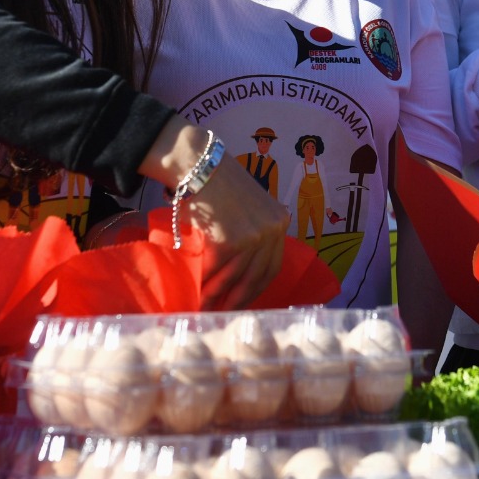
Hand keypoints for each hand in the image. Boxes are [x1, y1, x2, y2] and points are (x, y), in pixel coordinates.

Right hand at [185, 154, 290, 308]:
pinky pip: (217, 270)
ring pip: (236, 277)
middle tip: (228, 313)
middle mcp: (272, 229)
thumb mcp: (250, 207)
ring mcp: (254, 236)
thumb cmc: (219, 184)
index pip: (273, 264)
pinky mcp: (231, 240)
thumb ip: (254, 230)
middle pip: (258, 275)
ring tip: (208, 308)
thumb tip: (243, 268)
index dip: (258, 286)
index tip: (246, 300)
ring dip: (220, 297)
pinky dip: (206, 284)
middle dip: (241, 298)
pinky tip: (198, 293)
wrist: (201, 165)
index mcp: (280, 221)